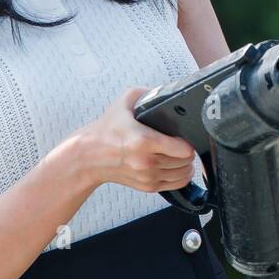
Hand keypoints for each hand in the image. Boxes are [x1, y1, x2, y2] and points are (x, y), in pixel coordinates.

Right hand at [70, 86, 197, 195]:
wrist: (89, 156)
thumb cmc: (106, 130)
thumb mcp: (124, 102)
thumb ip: (146, 93)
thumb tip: (165, 91)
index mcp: (143, 141)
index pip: (183, 149)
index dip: (188, 141)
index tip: (184, 136)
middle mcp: (146, 161)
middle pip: (186, 161)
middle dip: (188, 151)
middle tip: (182, 143)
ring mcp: (147, 176)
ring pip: (184, 173)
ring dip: (186, 164)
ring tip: (181, 155)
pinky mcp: (147, 187)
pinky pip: (177, 184)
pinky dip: (181, 176)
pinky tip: (177, 166)